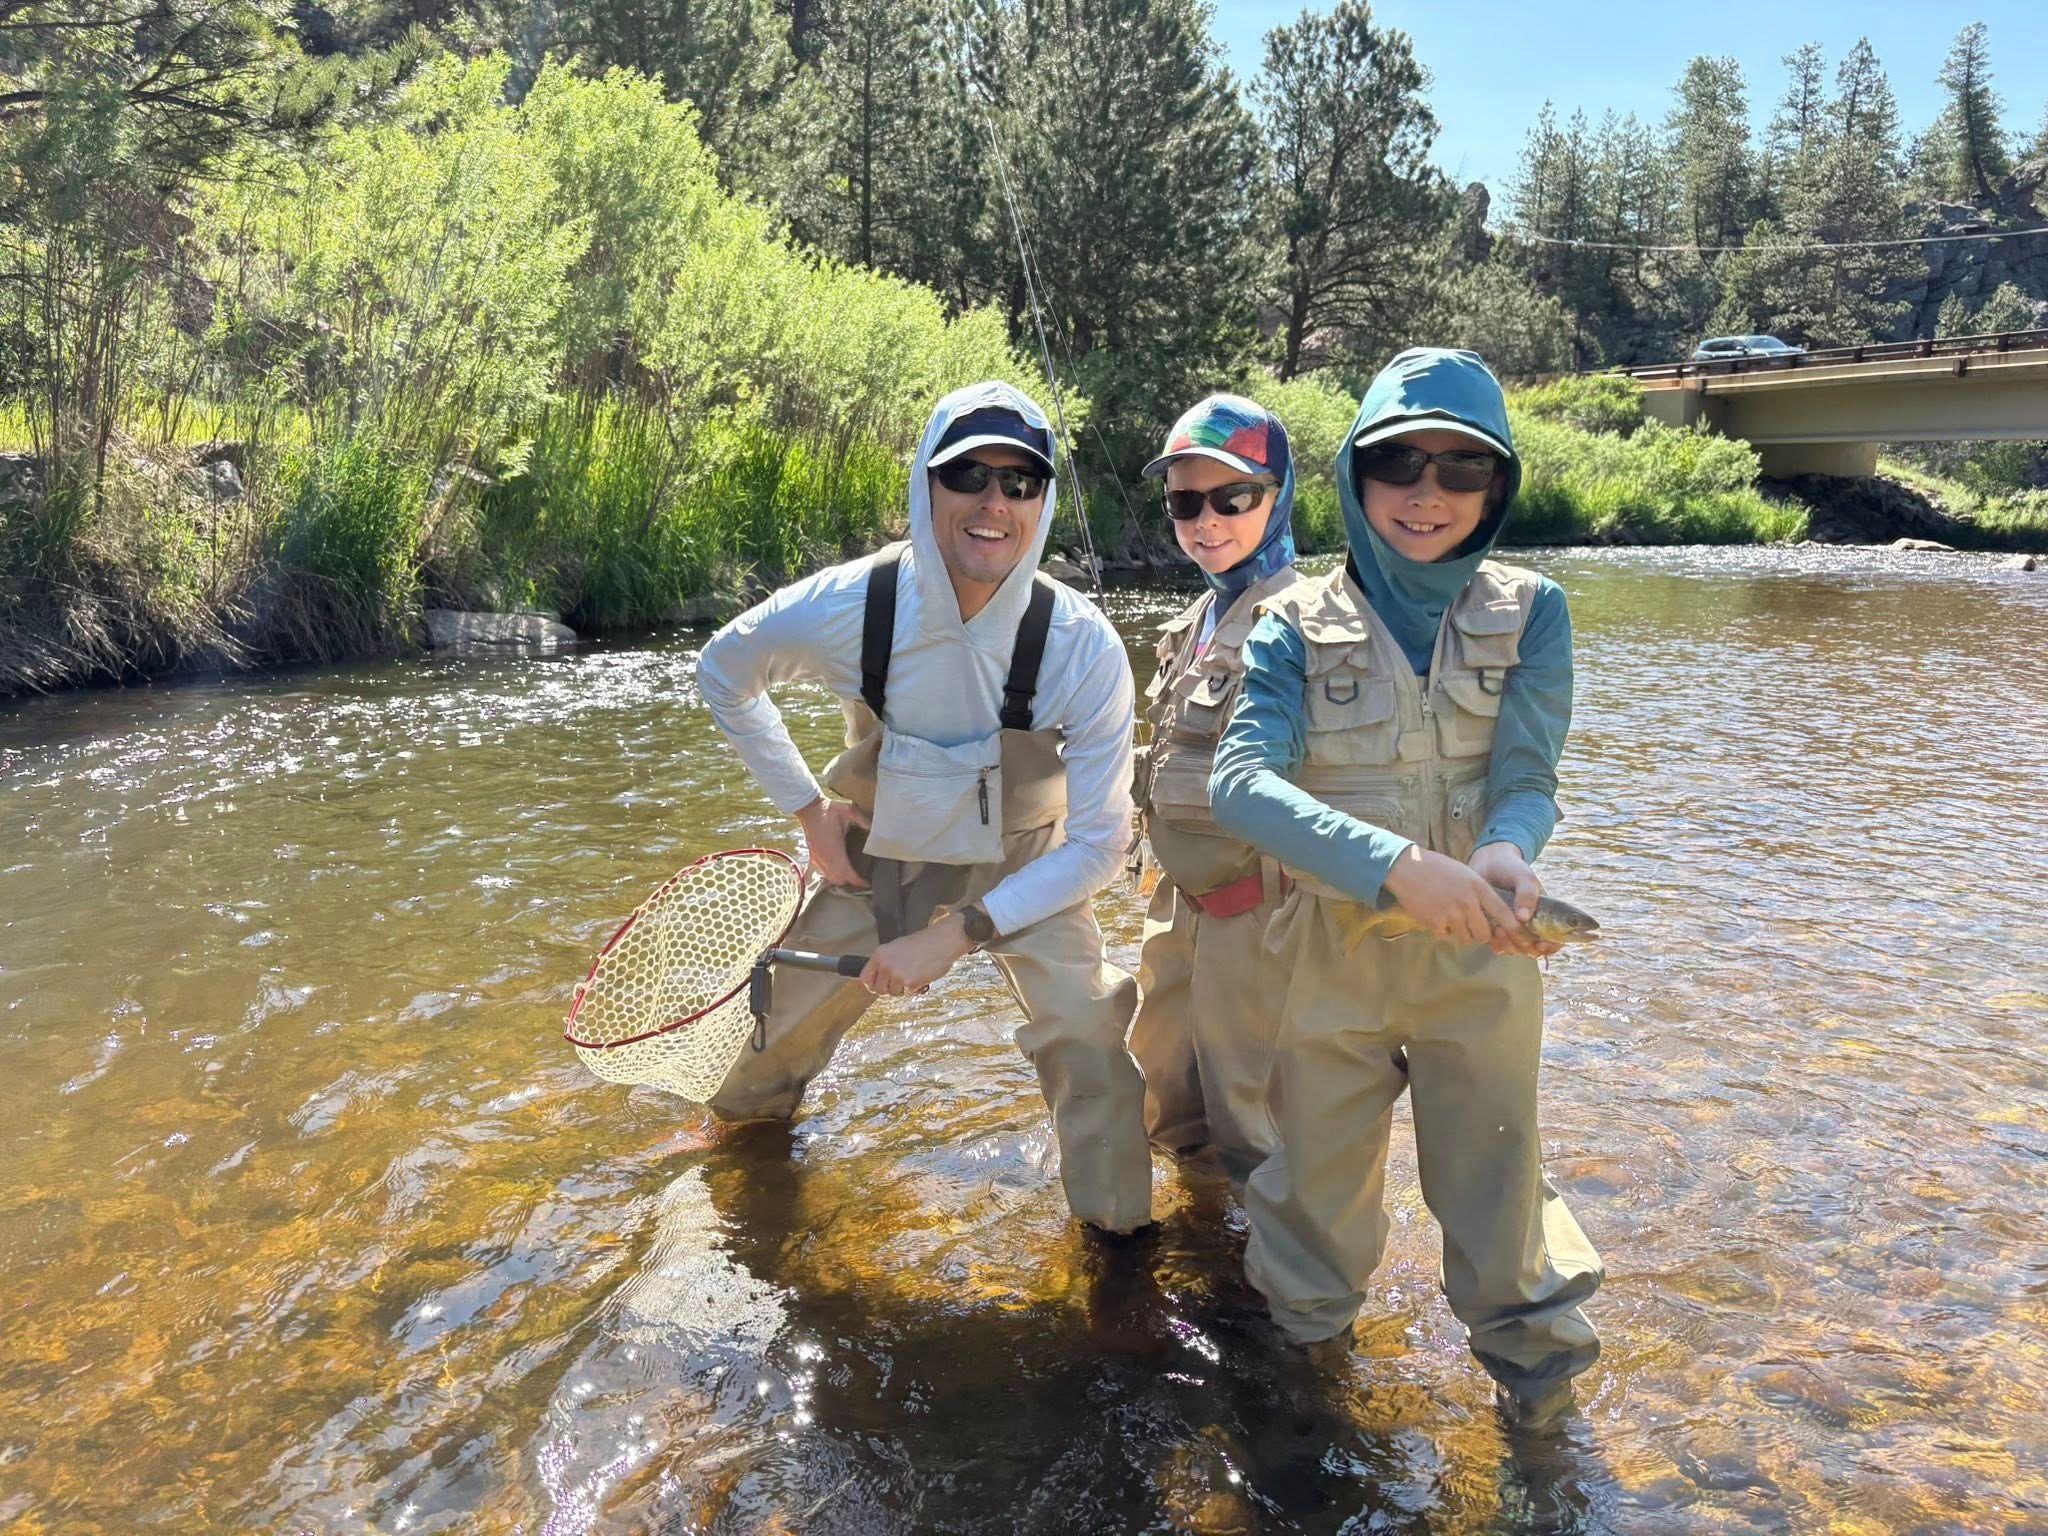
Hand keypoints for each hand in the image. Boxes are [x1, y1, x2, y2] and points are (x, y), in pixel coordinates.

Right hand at [794, 797, 869, 887]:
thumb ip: (864, 820)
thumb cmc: (828, 810)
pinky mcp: (813, 856)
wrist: (808, 808)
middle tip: (863, 879)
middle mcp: (825, 857)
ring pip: (830, 878)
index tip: (867, 883)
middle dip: (851, 883)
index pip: (847, 873)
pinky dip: (833, 874)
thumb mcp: (850, 811)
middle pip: (838, 880)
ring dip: (841, 879)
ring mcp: (817, 858)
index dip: (858, 881)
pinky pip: (824, 872)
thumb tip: (878, 829)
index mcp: (834, 848)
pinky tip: (841, 867)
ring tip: (853, 875)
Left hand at [861, 914, 974, 995]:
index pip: (865, 978)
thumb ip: (885, 961)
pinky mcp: (909, 983)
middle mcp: (885, 964)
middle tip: (901, 980)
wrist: (942, 942)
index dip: (872, 984)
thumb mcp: (897, 948)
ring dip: (903, 988)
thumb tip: (879, 979)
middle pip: (878, 989)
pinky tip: (921, 976)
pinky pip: (907, 994)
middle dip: (889, 988)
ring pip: (893, 993)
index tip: (879, 985)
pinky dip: (914, 989)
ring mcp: (897, 974)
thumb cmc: (923, 944)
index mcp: (880, 954)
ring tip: (914, 974)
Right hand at [1382, 845, 1520, 947]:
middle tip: (1471, 927)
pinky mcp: (1435, 923)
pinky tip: (1434, 915)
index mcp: (1478, 888)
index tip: (1523, 939)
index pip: (1503, 913)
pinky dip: (1441, 930)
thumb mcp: (1465, 874)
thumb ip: (1478, 893)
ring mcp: (1451, 914)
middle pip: (1484, 934)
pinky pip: (1445, 936)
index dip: (1515, 929)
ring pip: (1465, 938)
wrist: (1406, 867)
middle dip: (1480, 934)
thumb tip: (1490, 914)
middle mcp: (1468, 903)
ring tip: (1450, 918)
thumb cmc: (1436, 867)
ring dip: (1460, 933)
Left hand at [1468, 842, 1561, 957]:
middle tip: (1520, 939)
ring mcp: (1511, 928)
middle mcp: (1529, 926)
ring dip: (1511, 945)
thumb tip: (1523, 918)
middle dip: (1528, 948)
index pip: (1555, 940)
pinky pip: (1498, 945)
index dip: (1551, 947)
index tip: (1542, 944)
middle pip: (1534, 950)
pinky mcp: (1494, 928)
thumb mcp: (1525, 878)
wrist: (1489, 863)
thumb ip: (1528, 895)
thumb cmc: (1513, 869)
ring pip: (1515, 949)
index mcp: (1545, 916)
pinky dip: (1497, 944)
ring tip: (1501, 931)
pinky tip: (1493, 933)